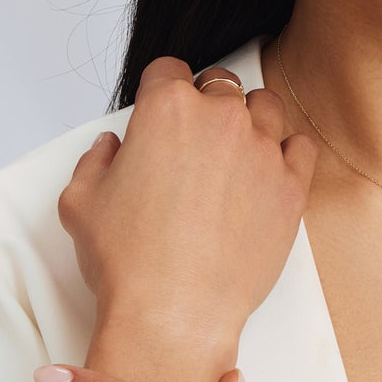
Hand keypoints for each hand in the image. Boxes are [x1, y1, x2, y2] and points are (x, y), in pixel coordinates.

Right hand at [58, 55, 317, 332]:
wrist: (175, 311)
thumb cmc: (127, 261)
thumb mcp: (80, 200)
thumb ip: (95, 159)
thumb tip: (112, 146)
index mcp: (166, 109)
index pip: (168, 70)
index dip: (161, 88)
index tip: (162, 107)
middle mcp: (219, 118)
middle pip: (219, 84)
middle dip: (205, 103)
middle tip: (195, 138)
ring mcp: (261, 148)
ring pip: (264, 106)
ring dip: (249, 119)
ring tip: (234, 151)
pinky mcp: (291, 184)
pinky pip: (300, 146)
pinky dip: (286, 152)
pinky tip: (268, 170)